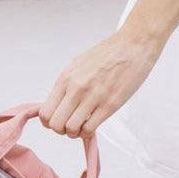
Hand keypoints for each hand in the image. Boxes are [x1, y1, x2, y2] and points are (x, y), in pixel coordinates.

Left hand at [40, 28, 163, 136]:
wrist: (133, 44)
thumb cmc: (107, 54)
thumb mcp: (77, 65)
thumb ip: (66, 85)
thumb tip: (55, 104)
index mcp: (66, 78)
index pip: (45, 112)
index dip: (49, 122)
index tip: (59, 120)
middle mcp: (76, 88)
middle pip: (55, 124)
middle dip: (61, 130)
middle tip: (70, 125)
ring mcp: (93, 96)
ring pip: (71, 129)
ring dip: (75, 133)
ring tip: (83, 126)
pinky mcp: (110, 104)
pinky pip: (90, 129)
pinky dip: (88, 133)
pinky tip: (93, 125)